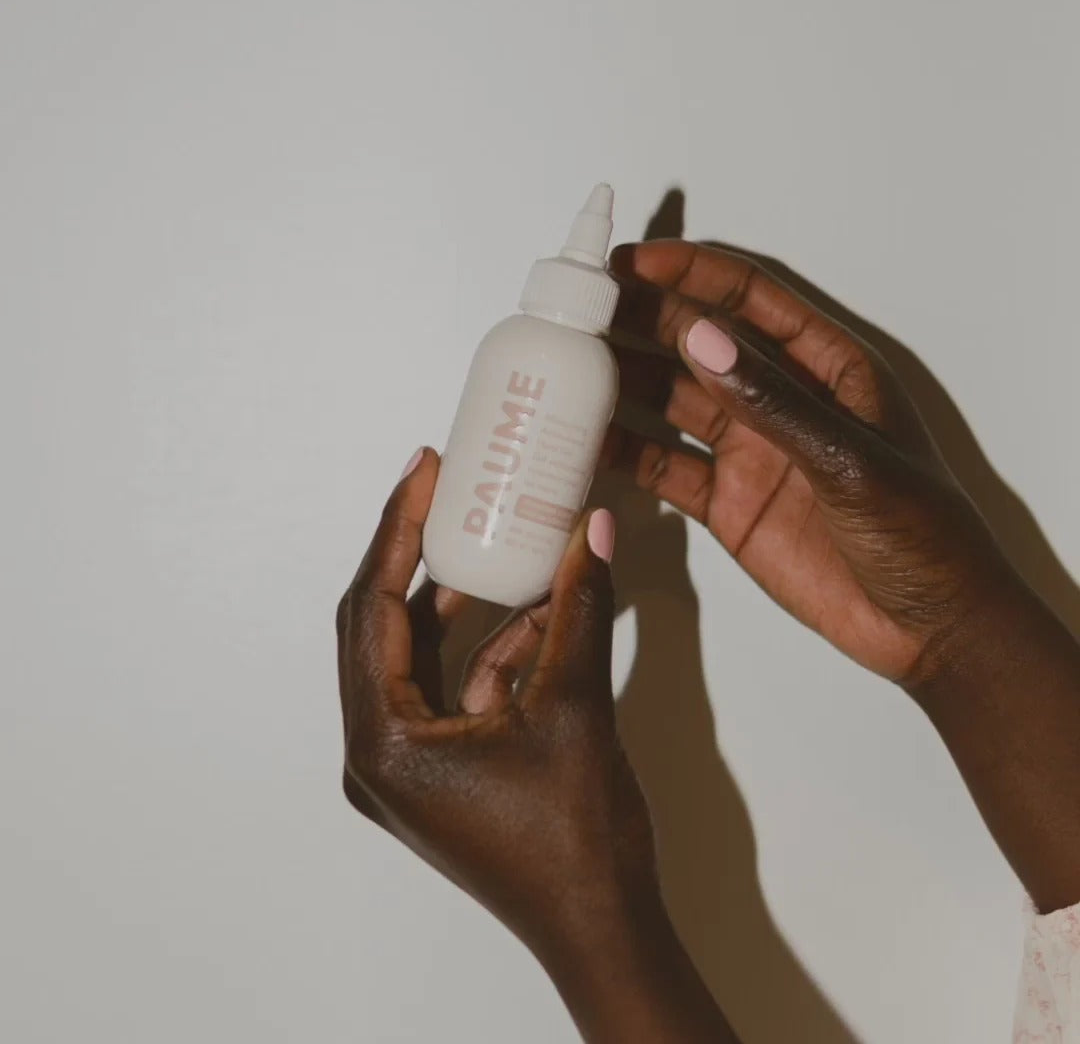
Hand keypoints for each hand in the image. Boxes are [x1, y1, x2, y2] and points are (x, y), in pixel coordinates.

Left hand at [336, 450, 734, 1040]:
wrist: (604, 930)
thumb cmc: (577, 843)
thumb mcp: (577, 708)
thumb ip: (581, 609)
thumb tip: (591, 530)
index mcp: (382, 741)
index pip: (371, 608)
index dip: (396, 529)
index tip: (422, 473)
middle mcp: (376, 752)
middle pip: (382, 624)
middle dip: (417, 554)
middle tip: (446, 489)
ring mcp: (406, 762)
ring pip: (419, 652)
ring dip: (463, 600)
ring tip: (500, 540)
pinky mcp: (438, 767)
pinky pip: (453, 684)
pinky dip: (490, 646)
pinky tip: (540, 611)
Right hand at [608, 239, 1016, 684]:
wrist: (925, 627)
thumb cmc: (923, 534)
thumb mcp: (852, 460)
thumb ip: (773, 402)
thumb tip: (703, 339)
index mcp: (825, 368)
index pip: (750, 298)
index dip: (691, 273)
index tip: (632, 264)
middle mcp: (778, 400)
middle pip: (698, 342)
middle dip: (640, 320)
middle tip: (581, 310)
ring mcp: (748, 450)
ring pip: (671, 400)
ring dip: (623, 383)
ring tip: (567, 372)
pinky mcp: (725, 502)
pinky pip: (664, 466)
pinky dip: (625, 454)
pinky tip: (586, 444)